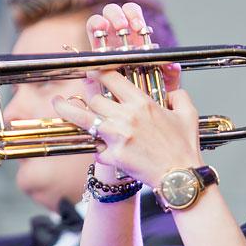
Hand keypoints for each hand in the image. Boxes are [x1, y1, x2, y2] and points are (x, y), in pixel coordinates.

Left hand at [53, 2, 201, 186]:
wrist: (180, 177)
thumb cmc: (185, 147)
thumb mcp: (188, 115)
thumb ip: (179, 96)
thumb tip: (173, 91)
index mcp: (142, 103)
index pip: (111, 78)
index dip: (98, 71)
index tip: (91, 69)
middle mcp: (126, 116)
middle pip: (94, 99)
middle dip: (88, 97)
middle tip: (82, 95)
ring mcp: (117, 136)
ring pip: (83, 118)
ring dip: (68, 110)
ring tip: (57, 103)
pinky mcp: (113, 156)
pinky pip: (97, 150)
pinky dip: (99, 150)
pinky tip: (103, 150)